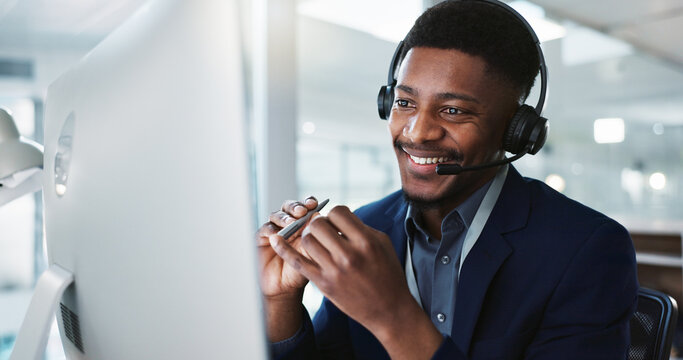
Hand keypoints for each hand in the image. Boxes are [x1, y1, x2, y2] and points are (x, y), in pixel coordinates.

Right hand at [256, 196, 317, 340]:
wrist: (284, 288)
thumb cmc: (301, 272)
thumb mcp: (312, 255)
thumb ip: (315, 238)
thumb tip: (320, 218)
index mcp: (304, 225)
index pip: (306, 207)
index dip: (309, 203)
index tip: (315, 204)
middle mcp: (288, 225)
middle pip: (290, 207)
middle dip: (296, 206)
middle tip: (302, 211)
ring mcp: (275, 230)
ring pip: (277, 215)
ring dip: (284, 216)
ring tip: (291, 222)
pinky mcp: (261, 238)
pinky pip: (265, 229)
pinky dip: (271, 229)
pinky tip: (276, 233)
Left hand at [268, 205, 441, 357]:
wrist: (389, 310)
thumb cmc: (388, 274)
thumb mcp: (381, 244)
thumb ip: (360, 227)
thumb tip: (339, 216)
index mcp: (366, 241)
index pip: (338, 212)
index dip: (335, 214)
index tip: (338, 222)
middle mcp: (349, 255)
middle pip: (319, 224)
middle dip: (319, 223)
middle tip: (324, 230)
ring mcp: (334, 271)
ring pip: (307, 240)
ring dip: (308, 236)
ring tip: (316, 241)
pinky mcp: (324, 284)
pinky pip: (297, 262)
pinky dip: (283, 249)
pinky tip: (275, 240)